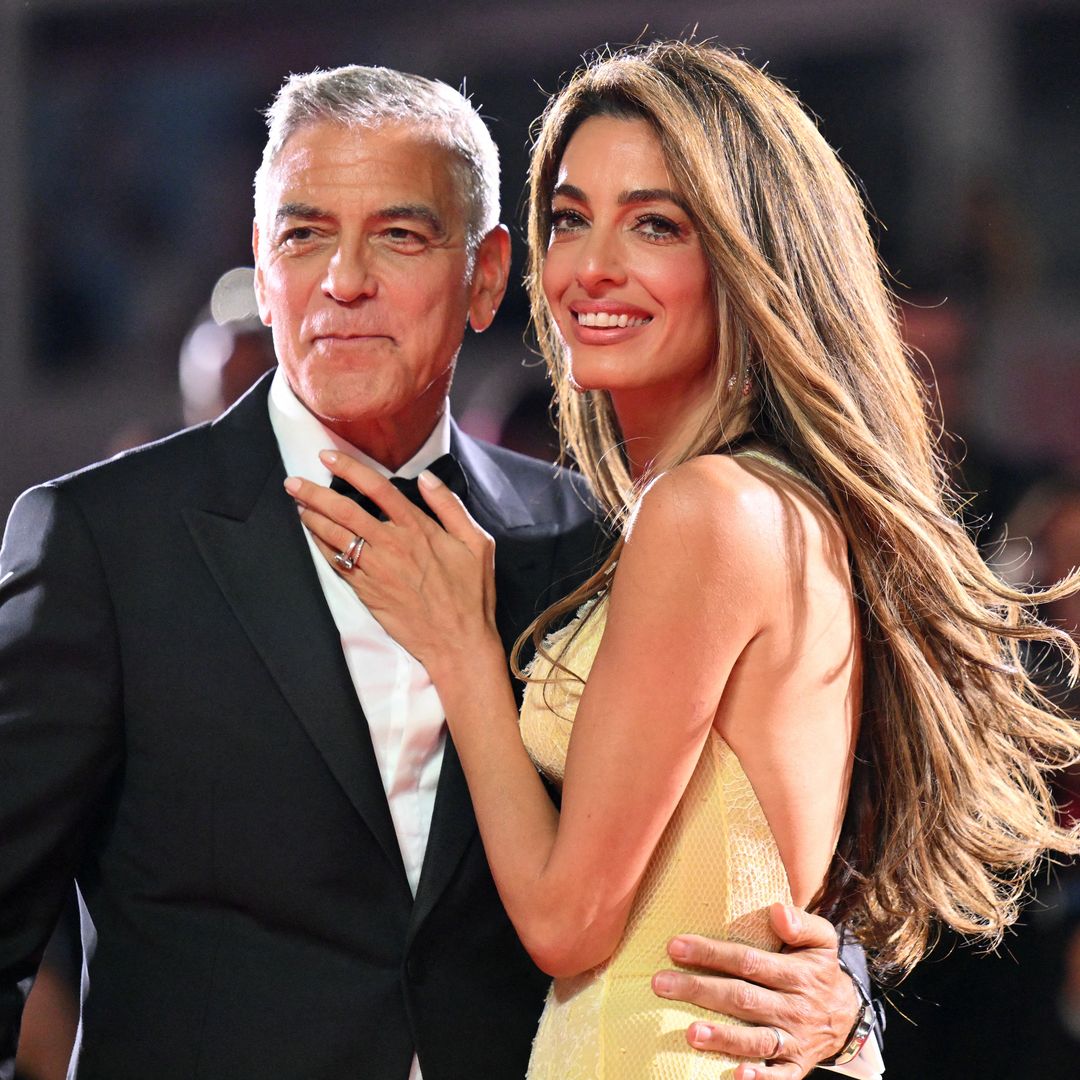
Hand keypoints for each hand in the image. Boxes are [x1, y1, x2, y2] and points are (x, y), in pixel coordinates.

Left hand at [283, 452, 498, 674]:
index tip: (327, 456)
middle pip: (345, 510)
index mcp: (418, 529)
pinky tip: (312, 536)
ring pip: (334, 536)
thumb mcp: (477, 543)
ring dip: (312, 518)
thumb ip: (450, 507)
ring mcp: (376, 569)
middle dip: (314, 493)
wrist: (457, 641)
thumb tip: (426, 478)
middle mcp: (392, 545)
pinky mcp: (366, 591)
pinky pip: (336, 563)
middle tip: (292, 482)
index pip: (377, 489)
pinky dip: (321, 546)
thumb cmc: (471, 594)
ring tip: (298, 505)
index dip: (349, 469)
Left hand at [652, 903, 857, 1078]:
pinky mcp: (796, 1066)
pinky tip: (737, 1075)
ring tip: (690, 1033)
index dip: (711, 954)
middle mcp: (794, 1007)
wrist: (848, 1016)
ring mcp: (794, 1040)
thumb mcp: (822, 939)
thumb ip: (802, 923)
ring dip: (723, 1037)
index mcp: (796, 973)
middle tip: (661, 984)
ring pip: (756, 1039)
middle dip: (699, 990)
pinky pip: (780, 1077)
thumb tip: (777, 910)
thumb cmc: (820, 969)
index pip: (748, 961)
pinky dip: (760, 1078)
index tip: (675, 947)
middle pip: (742, 998)